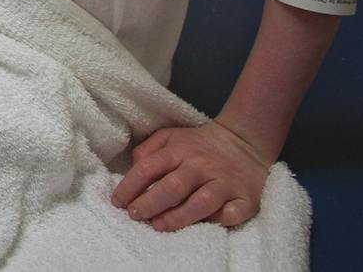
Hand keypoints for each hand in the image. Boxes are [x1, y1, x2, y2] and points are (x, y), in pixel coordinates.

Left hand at [110, 120, 270, 230]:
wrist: (243, 142)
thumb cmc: (198, 144)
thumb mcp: (169, 137)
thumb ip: (148, 150)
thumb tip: (133, 169)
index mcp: (179, 151)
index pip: (148, 168)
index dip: (129, 186)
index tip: (117, 202)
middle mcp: (200, 166)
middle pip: (173, 187)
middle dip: (149, 204)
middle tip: (135, 215)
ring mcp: (224, 183)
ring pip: (200, 203)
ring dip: (178, 217)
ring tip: (158, 225)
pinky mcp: (245, 198)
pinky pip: (233, 212)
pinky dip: (221, 219)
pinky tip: (207, 224)